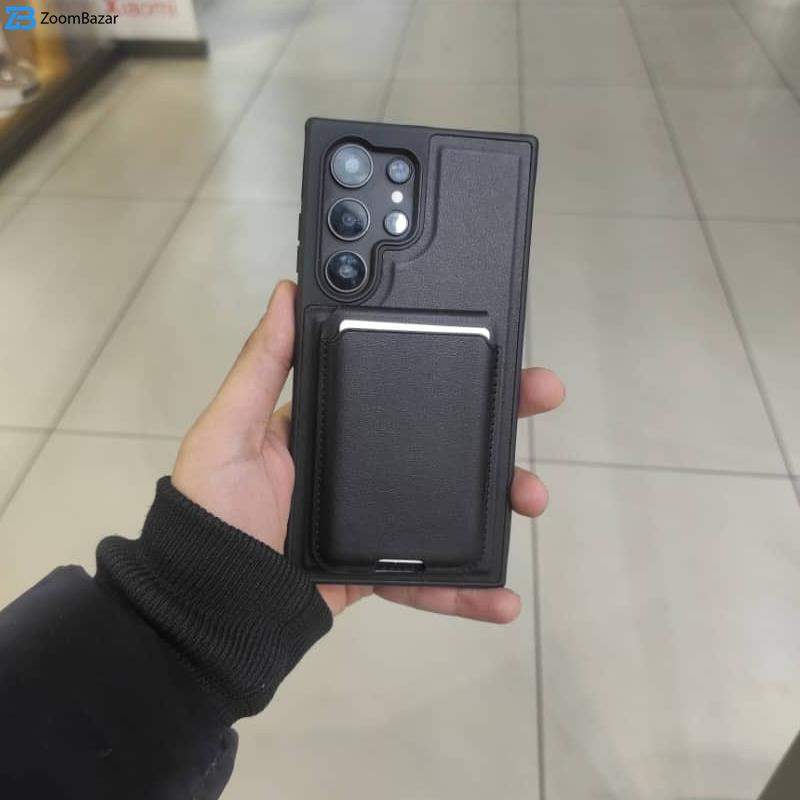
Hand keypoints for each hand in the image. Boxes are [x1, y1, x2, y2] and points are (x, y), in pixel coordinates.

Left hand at [172, 281, 564, 623]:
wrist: (206, 606)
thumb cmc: (209, 510)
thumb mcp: (229, 428)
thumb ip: (261, 366)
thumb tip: (287, 293)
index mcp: (330, 429)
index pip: (397, 387)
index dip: (447, 366)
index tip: (493, 347)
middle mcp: (358, 470)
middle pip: (439, 442)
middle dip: (494, 420)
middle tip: (539, 398)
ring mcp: (372, 523)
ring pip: (448, 507)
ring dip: (497, 502)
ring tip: (532, 498)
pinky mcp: (375, 573)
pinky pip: (427, 580)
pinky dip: (465, 590)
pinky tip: (502, 595)